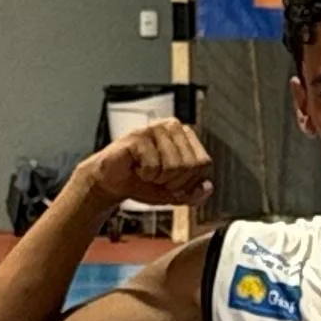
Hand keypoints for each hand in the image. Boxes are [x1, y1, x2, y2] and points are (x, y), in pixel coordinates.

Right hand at [82, 122, 213, 216]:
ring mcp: (154, 128)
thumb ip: (194, 194)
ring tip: (146, 172)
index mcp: (185, 135)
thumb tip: (208, 187)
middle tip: (156, 178)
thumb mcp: (174, 194)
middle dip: (173, 182)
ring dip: (157, 179)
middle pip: (190, 165)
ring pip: (173, 166)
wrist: (112, 182)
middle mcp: (172, 126)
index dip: (189, 181)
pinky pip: (153, 166)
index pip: (204, 163)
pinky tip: (135, 168)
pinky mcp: (138, 136)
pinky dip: (144, 175)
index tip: (172, 182)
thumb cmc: (143, 183)